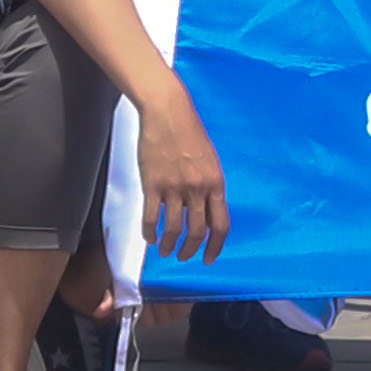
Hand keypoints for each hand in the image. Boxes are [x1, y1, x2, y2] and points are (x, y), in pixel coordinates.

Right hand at [138, 111, 231, 261]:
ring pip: (174, 230)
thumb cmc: (190, 133)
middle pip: (197, 232)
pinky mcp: (152, 184)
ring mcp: (174, 188)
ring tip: (165, 251)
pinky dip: (150, 233)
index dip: (215, 246)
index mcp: (216, 183)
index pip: (221, 225)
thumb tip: (208, 212)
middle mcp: (198, 189)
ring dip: (169, 246)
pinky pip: (151, 218)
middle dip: (190, 251)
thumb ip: (210, 186)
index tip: (208, 258)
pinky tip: (149, 238)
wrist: (167, 112)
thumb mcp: (210, 160)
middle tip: (184, 257)